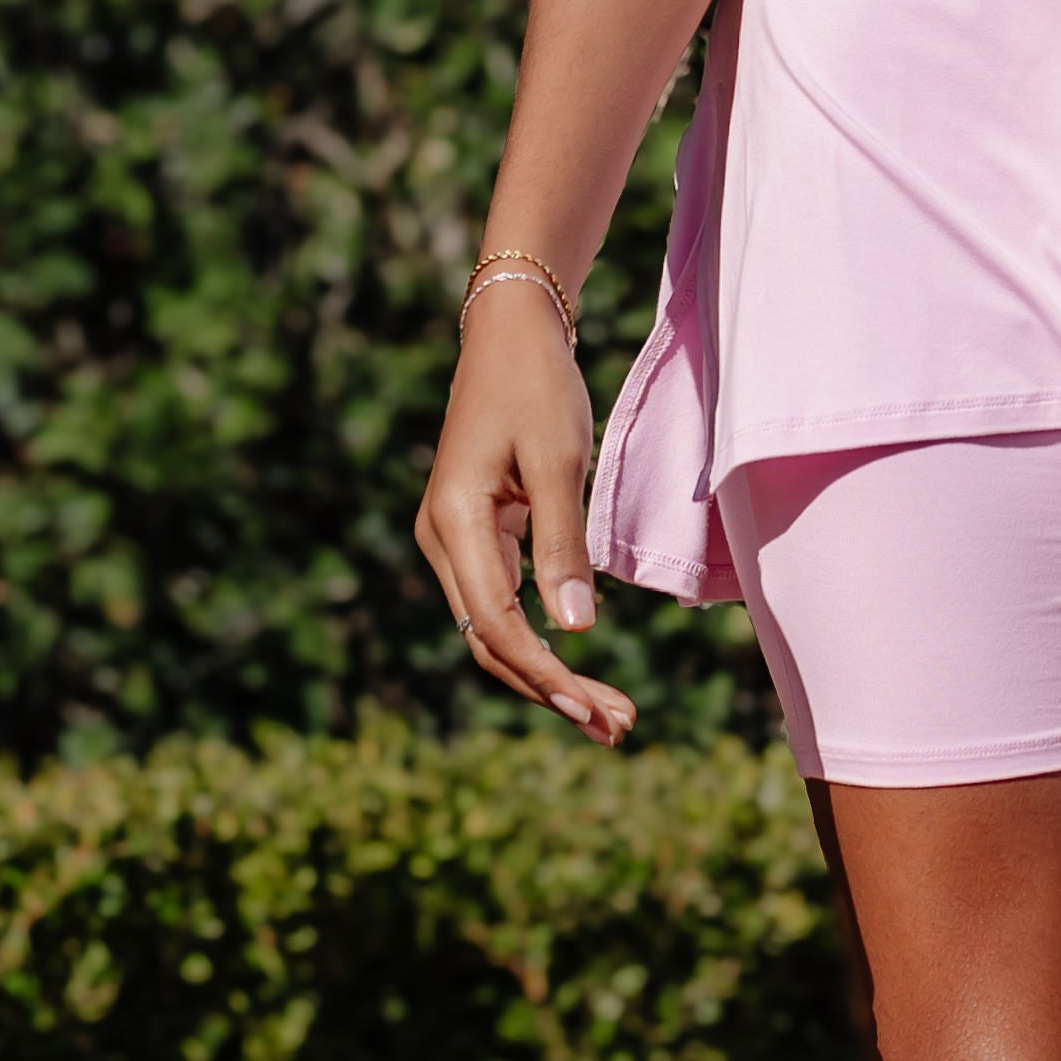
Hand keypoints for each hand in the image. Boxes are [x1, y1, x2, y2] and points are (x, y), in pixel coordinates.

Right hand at [414, 282, 635, 745]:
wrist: (511, 331)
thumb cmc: (537, 385)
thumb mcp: (558, 459)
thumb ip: (562, 544)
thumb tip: (576, 628)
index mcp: (454, 523)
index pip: (498, 626)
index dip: (546, 675)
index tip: (595, 712)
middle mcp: (442, 541)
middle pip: (493, 642)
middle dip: (552, 689)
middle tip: (618, 728)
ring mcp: (454, 539)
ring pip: (497, 629)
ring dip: (548, 673)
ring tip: (609, 714)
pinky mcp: (474, 533)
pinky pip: (502, 602)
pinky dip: (542, 637)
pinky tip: (579, 664)